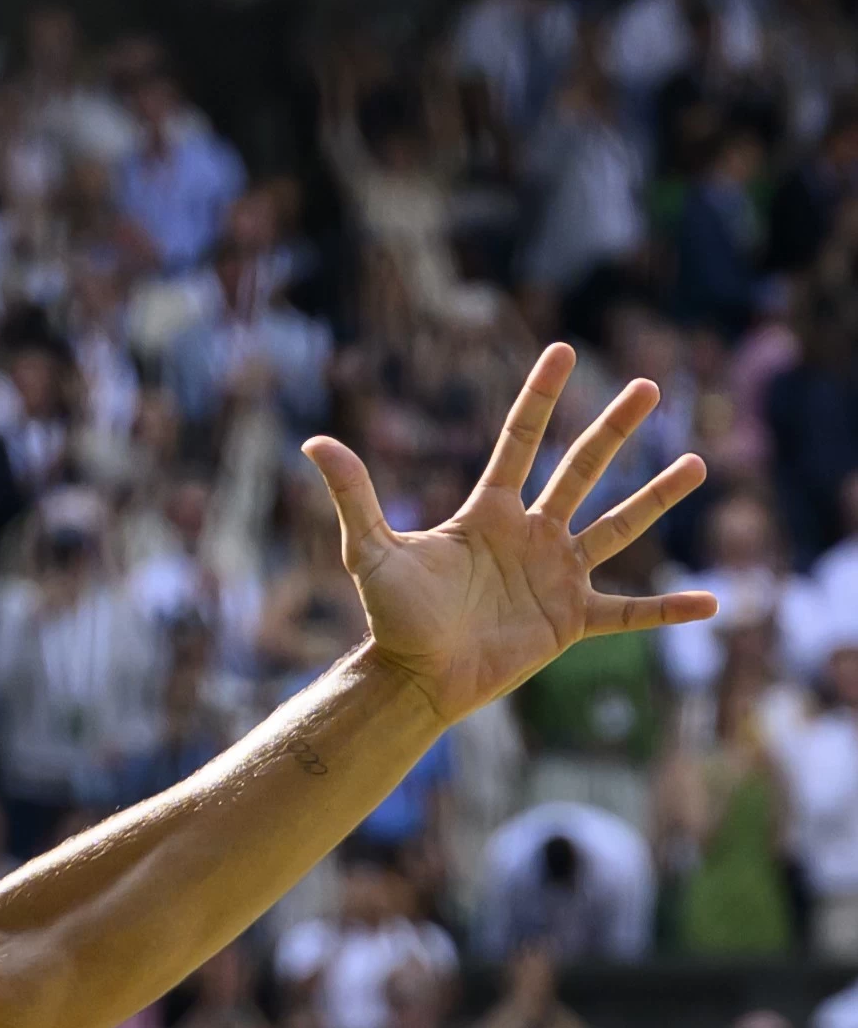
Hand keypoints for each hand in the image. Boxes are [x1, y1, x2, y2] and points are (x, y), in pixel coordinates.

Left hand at [301, 343, 711, 724]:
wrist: (415, 678)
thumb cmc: (391, 617)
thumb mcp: (370, 551)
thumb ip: (353, 496)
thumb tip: (313, 442)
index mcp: (489, 512)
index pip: (520, 441)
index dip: (540, 396)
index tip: (562, 349)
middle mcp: (531, 535)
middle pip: (581, 469)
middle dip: (614, 428)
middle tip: (649, 384)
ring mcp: (557, 575)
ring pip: (617, 526)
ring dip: (657, 497)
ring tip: (697, 461)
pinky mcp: (572, 620)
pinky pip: (631, 612)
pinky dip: (669, 610)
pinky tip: (715, 601)